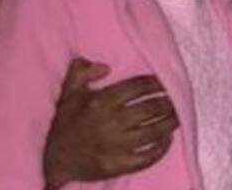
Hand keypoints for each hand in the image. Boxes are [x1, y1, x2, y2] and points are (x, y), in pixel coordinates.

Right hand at [42, 58, 178, 188]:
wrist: (54, 160)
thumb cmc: (65, 124)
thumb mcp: (68, 93)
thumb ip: (81, 71)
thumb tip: (105, 67)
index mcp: (101, 102)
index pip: (137, 87)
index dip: (155, 83)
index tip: (165, 83)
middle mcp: (111, 122)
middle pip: (151, 108)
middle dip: (168, 103)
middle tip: (177, 100)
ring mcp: (116, 146)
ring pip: (154, 131)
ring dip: (170, 123)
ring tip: (177, 117)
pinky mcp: (119, 165)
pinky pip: (148, 156)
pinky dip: (161, 148)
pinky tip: (167, 140)